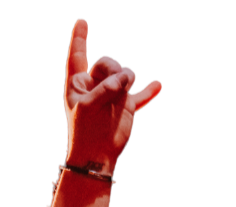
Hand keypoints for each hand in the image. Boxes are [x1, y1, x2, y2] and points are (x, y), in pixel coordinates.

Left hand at [64, 18, 161, 172]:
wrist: (96, 156)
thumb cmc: (84, 132)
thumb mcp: (87, 106)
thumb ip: (105, 87)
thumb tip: (126, 78)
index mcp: (77, 85)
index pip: (78, 56)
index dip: (80, 38)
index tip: (82, 21)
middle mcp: (94, 86)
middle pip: (107, 63)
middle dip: (110, 72)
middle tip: (108, 92)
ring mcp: (112, 95)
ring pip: (124, 73)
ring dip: (125, 83)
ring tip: (119, 100)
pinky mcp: (126, 106)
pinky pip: (141, 95)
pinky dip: (149, 91)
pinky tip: (159, 85)